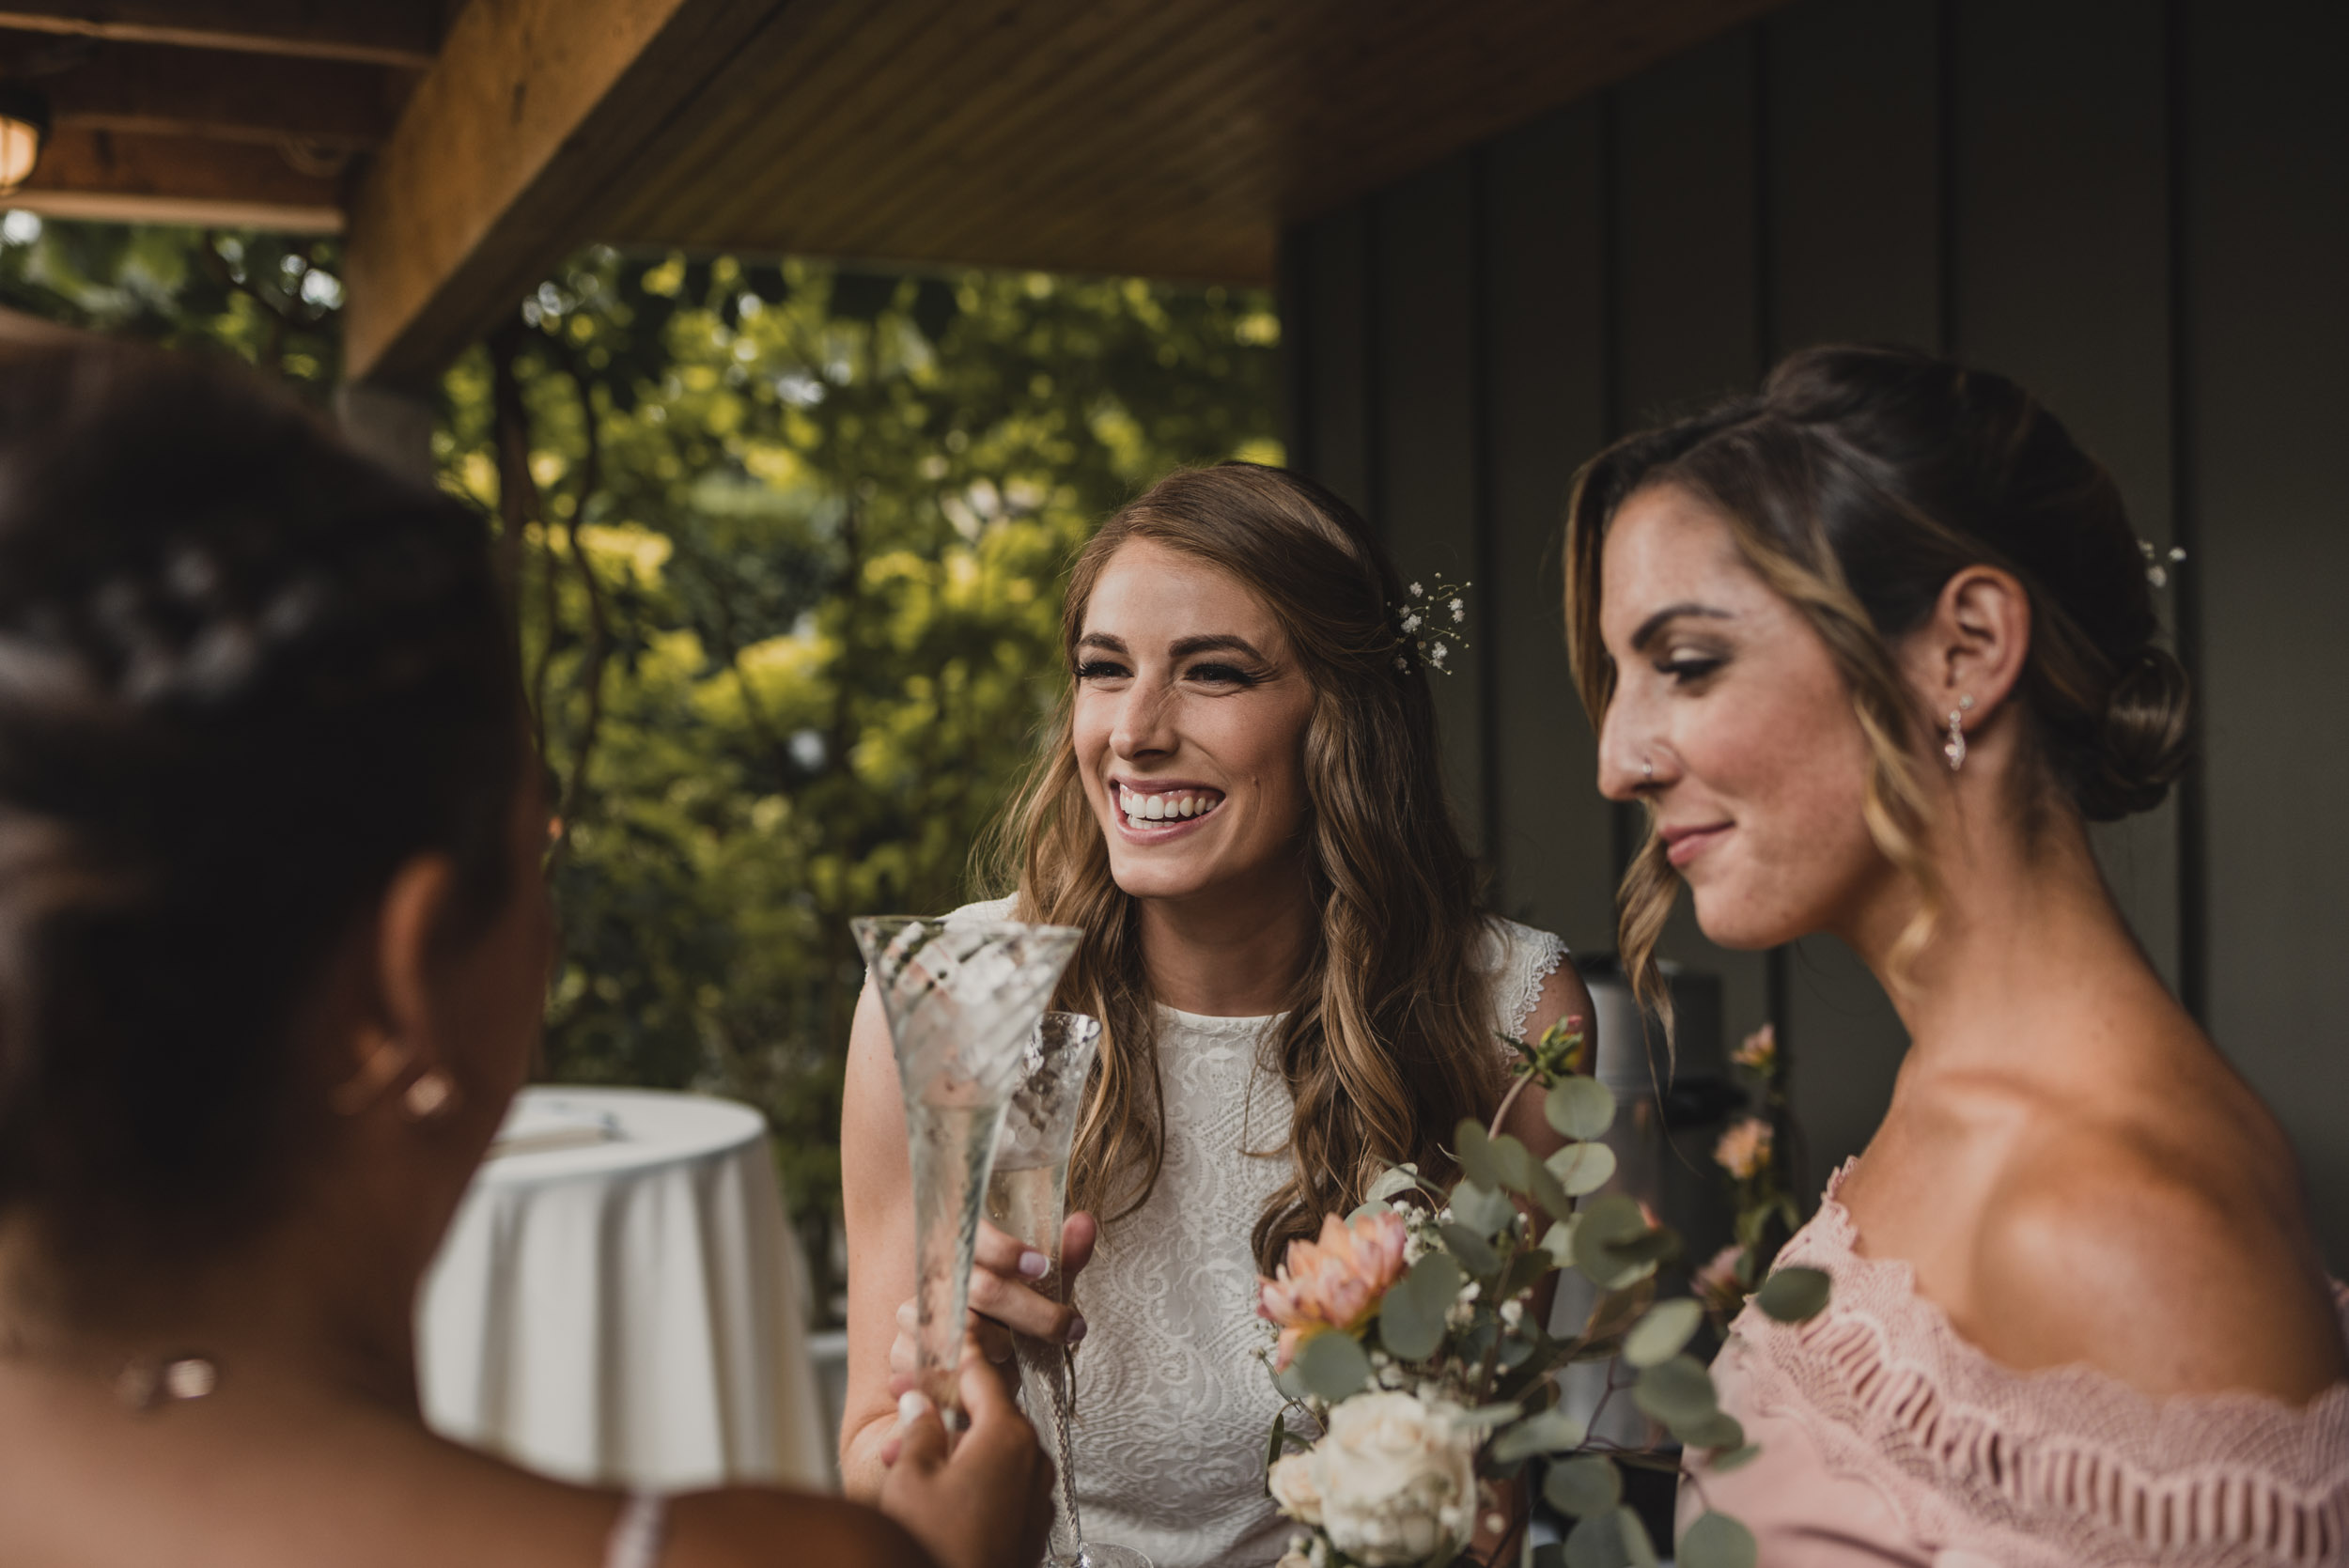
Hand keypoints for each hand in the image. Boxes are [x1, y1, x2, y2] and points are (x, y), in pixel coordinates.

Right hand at [878, 1348, 1055, 1567]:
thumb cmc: (936, 1546)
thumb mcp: (911, 1476)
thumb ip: (919, 1430)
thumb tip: (920, 1406)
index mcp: (1008, 1437)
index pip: (980, 1375)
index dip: (946, 1363)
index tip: (927, 1358)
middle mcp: (1033, 1462)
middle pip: (987, 1414)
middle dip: (942, 1411)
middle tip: (903, 1411)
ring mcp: (1035, 1498)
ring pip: (991, 1452)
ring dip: (950, 1448)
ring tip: (902, 1461)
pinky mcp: (1028, 1528)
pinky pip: (1000, 1486)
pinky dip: (969, 1478)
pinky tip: (931, 1493)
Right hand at [888, 1212, 1096, 1383]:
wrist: (966, 1373)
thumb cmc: (1005, 1324)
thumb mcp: (1038, 1293)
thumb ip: (1062, 1260)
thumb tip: (1085, 1223)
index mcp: (960, 1248)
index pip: (974, 1235)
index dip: (1006, 1250)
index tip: (1041, 1267)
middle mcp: (933, 1277)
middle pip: (981, 1288)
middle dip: (1032, 1312)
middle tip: (1066, 1327)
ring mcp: (913, 1315)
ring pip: (967, 1331)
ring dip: (1003, 1347)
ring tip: (1018, 1355)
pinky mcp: (904, 1354)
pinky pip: (945, 1367)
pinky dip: (977, 1376)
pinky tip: (993, 1378)